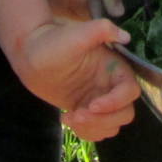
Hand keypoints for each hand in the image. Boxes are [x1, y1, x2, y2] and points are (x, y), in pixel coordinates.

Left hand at [13, 16, 138, 141]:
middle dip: (103, 120)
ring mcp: (99, 98)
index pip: (130, 91)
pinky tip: (66, 120)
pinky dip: (85, 131)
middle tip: (78, 115)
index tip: (92, 105)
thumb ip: (102, 29)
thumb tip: (125, 36)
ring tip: (71, 119)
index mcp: (114, 67)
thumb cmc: (53, 42)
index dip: (115, 102)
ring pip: (112, 125)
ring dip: (94, 128)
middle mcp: (111, 84)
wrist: (31, 55)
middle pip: (124, 113)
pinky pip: (97, 129)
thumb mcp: (77, 34)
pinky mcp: (86, 108)